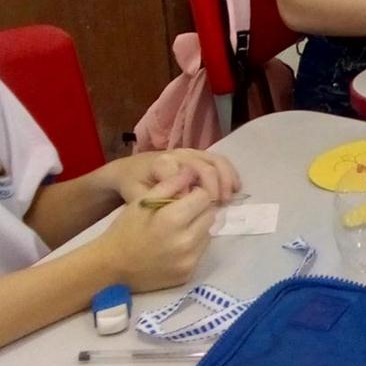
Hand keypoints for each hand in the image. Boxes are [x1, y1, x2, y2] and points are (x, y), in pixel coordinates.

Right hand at [92, 171, 216, 291]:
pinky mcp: (187, 274)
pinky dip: (193, 246)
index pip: (204, 196)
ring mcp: (188, 260)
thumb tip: (192, 172)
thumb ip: (170, 184)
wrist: (110, 268)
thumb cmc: (125, 230)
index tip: (185, 196)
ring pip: (208, 234)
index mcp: (172, 219)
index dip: (195, 193)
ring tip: (178, 230)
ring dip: (198, 228)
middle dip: (199, 210)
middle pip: (210, 215)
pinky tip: (175, 246)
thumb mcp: (142, 202)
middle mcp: (185, 241)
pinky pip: (200, 252)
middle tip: (182, 213)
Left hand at [102, 149, 240, 205]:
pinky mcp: (199, 155)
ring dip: (226, 180)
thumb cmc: (133, 185)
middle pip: (205, 168)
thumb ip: (155, 202)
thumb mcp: (136, 196)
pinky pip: (219, 160)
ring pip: (216, 161)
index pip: (183, 177)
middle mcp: (179, 155)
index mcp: (162, 164)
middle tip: (217, 207)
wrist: (130, 169)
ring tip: (228, 199)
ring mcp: (191, 153)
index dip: (189, 195)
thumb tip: (178, 207)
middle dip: (214, 188)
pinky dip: (230, 173)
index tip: (189, 213)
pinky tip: (235, 189)